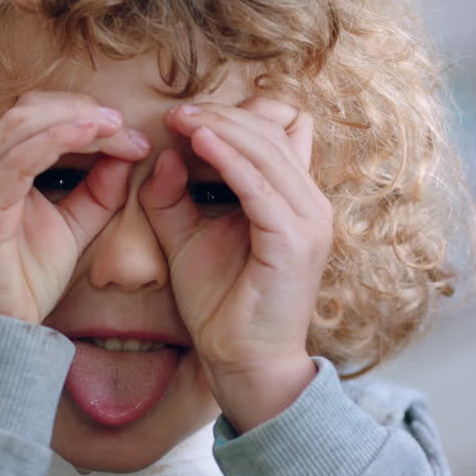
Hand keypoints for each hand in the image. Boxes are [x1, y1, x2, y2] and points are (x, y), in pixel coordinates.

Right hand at [0, 91, 149, 323]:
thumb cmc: (23, 280)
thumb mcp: (71, 227)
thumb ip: (97, 192)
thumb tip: (127, 154)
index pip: (36, 117)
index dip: (83, 117)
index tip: (131, 135)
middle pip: (30, 112)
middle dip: (83, 113)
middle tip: (128, 127)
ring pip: (24, 126)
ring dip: (76, 121)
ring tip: (116, 126)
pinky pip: (18, 160)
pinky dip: (56, 140)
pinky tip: (90, 134)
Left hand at [140, 97, 332, 430]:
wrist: (244, 364)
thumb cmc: (222, 307)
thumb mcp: (188, 239)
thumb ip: (174, 198)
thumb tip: (165, 154)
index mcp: (293, 199)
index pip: (279, 130)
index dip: (236, 114)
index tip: (184, 116)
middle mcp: (311, 203)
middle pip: (273, 130)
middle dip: (222, 115)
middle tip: (176, 112)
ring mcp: (309, 220)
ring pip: (267, 149)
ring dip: (221, 129)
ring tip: (182, 120)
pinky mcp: (295, 241)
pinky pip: (260, 185)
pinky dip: (229, 159)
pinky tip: (198, 144)